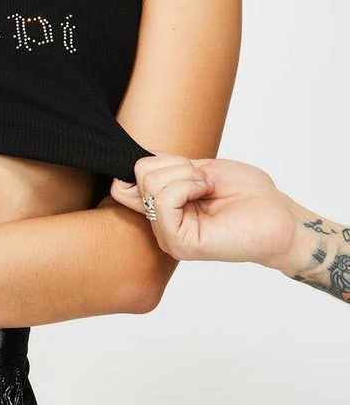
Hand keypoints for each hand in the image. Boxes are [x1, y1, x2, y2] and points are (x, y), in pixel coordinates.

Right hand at [109, 154, 298, 268]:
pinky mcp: (180, 243)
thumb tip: (138, 162)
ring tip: (208, 190)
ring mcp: (168, 235)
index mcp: (163, 207)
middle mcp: (160, 223)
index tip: (184, 166)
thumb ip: (167, 169)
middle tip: (203, 182)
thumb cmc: (248, 194)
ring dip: (186, 175)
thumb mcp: (200, 169)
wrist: (279, 216)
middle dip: (176, 164)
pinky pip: (165, 199)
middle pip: (140, 172)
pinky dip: (187, 186)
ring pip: (151, 183)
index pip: (125, 181)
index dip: (152, 162)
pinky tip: (206, 195)